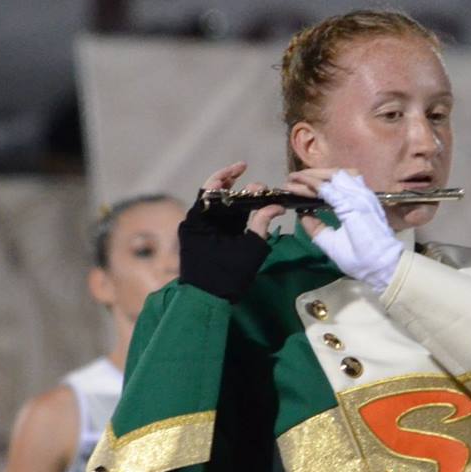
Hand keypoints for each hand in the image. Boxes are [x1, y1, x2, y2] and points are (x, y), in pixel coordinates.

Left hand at [180, 161, 276, 300]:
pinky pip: (218, 222)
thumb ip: (262, 224)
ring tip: (258, 196)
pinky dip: (233, 216)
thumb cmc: (225, 277)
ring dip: (237, 202)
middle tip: (255, 183)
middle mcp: (194, 223)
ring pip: (218, 209)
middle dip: (236, 187)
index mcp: (198, 220)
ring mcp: (198, 233)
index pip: (211, 188)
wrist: (205, 304)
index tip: (244, 168)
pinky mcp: (204, 242)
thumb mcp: (249, 250)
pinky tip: (250, 212)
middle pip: (215, 196)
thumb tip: (276, 206)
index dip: (227, 174)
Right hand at [299, 170, 404, 291]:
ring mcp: (368, 195)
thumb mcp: (333, 248)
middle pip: (334, 175)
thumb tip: (302, 214)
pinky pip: (354, 179)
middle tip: (294, 177)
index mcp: (351, 208)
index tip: (289, 183)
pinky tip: (328, 182)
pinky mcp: (371, 198)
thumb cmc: (360, 260)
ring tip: (309, 178)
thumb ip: (316, 229)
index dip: (305, 184)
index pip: (324, 188)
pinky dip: (338, 177)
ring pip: (345, 174)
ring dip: (325, 173)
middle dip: (312, 174)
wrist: (387, 265)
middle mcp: (361, 197)